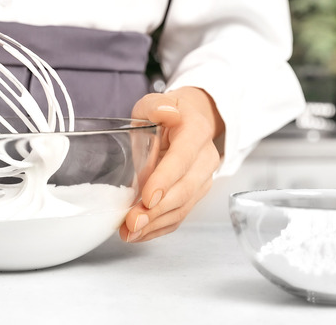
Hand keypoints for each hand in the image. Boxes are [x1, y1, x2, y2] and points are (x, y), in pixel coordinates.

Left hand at [120, 87, 222, 241]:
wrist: (190, 121)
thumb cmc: (168, 114)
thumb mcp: (156, 102)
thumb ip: (156, 105)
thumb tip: (164, 112)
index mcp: (196, 132)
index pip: (183, 158)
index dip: (166, 179)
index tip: (148, 198)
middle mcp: (205, 158)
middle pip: (185, 189)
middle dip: (158, 210)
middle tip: (133, 221)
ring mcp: (202, 179)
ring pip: (183, 207)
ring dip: (156, 224)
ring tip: (130, 231)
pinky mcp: (194, 194)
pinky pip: (179, 216)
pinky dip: (158, 228)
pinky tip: (139, 233)